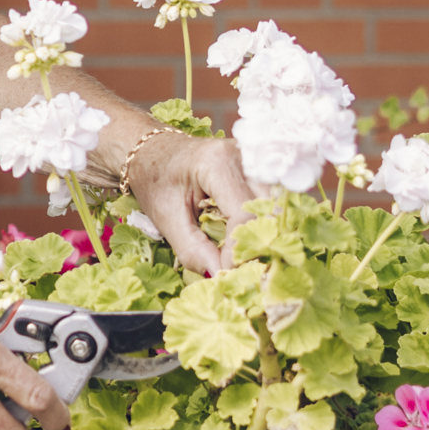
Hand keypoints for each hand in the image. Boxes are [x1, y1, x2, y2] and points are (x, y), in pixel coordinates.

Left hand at [125, 128, 256, 274]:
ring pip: (274, 209)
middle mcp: (245, 157)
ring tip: (242, 258)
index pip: (243, 216)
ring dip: (261, 237)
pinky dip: (261, 226)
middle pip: (267, 211)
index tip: (225, 275)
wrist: (154, 152)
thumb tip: (220, 277)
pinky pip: (270, 204)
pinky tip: (247, 241)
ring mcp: (256, 162)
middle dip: (256, 245)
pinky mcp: (260, 170)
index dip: (238, 251)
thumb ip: (192, 250)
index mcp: (217, 164)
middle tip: (239, 272)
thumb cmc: (156, 181)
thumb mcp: (166, 218)